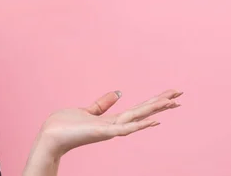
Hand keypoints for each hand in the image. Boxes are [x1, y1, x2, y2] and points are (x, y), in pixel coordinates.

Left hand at [24, 89, 182, 174]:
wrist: (50, 138)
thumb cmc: (64, 126)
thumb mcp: (86, 110)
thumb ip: (103, 104)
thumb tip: (119, 92)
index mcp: (111, 121)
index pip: (137, 109)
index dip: (153, 102)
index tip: (170, 95)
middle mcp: (114, 126)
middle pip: (142, 112)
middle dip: (161, 103)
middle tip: (181, 93)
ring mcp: (110, 131)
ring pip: (138, 119)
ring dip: (155, 111)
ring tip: (173, 102)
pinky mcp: (103, 133)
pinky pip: (125, 129)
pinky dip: (140, 125)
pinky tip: (154, 121)